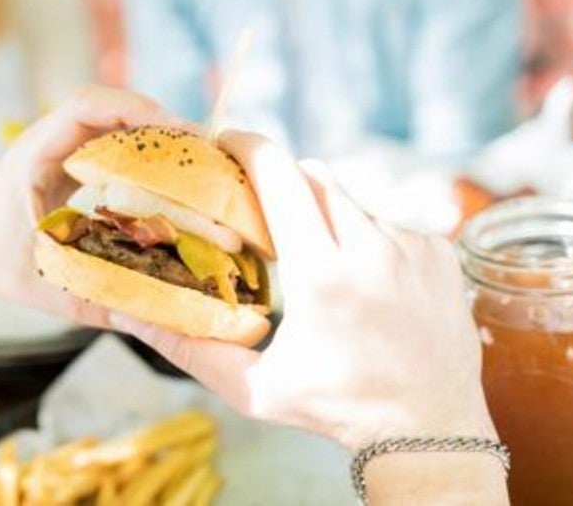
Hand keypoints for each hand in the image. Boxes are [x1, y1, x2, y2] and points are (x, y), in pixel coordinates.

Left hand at [0, 86, 197, 326]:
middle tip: (203, 148)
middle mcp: (49, 141)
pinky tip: (174, 176)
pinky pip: (113, 143)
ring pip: (115, 122)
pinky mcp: (73, 162)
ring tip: (198, 160)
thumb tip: (166, 321)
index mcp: (33, 155)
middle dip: (158, 120)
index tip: (177, 131)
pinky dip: (145, 153)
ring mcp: (62, 148)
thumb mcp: (49, 287)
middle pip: (109, 106)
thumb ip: (101, 302)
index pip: (86, 107)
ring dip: (156, 135)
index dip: (134, 110)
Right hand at [111, 131, 495, 449]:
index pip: (281, 175)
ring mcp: (415, 248)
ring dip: (331, 221)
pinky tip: (371, 287)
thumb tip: (130, 316)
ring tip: (328, 273)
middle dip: (287, 186)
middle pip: (316, 177)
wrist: (428, 429)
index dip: (249, 147)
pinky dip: (373, 243)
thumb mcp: (255, 388)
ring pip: (355, 202)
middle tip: (269, 216)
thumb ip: (190, 349)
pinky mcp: (442, 253)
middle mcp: (374, 250)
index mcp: (322, 276)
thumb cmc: (336, 409)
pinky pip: (394, 225)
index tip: (229, 142)